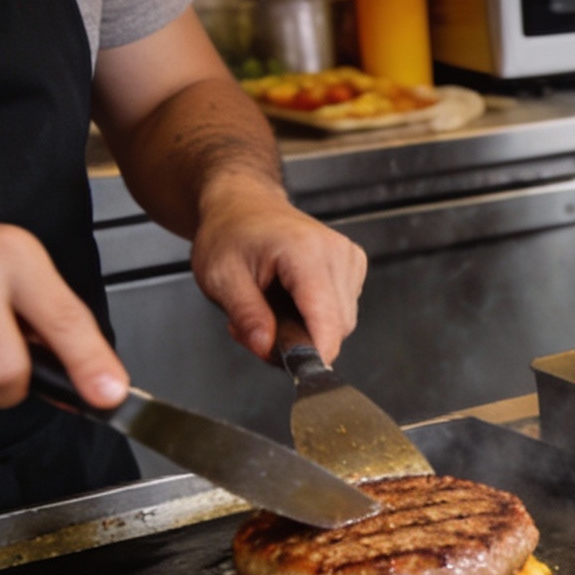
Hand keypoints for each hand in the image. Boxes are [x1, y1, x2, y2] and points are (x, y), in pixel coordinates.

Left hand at [187, 179, 365, 363]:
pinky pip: (344, 310)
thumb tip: (267, 347)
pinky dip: (318, 317)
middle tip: (258, 331)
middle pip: (338, 325)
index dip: (316, 352)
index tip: (297, 369)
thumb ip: (246, 314)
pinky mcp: (353, 265)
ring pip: (343, 321)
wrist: (243, 205)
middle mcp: (335, 252)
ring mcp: (349, 257)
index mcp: (305, 252)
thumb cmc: (230, 233)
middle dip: (301, 341)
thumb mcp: (221, 277)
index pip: (327, 317)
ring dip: (308, 330)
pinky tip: (291, 301)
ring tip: (271, 311)